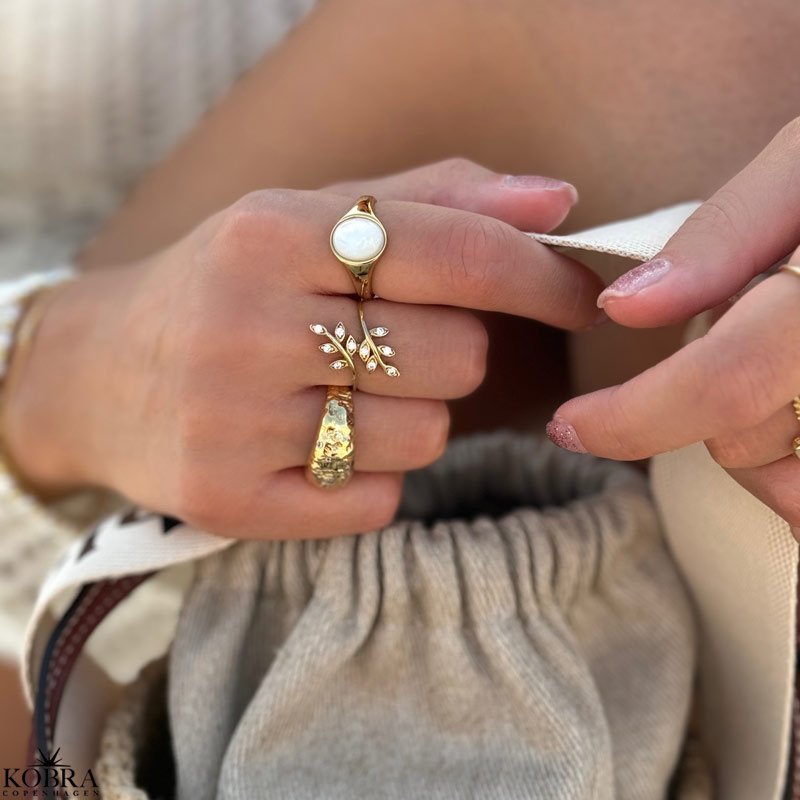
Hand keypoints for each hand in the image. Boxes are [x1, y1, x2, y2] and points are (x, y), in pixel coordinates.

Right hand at [5, 158, 601, 538]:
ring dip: (410, 418)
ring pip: (424, 437)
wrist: (102, 371)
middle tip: (395, 345)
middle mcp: (247, 324)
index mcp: (273, 233)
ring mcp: (234, 422)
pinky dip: (369, 478)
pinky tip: (315, 448)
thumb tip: (556, 203)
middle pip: (456, 357)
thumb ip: (435, 201)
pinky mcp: (230, 499)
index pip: (456, 254)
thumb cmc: (229, 282)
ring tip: (341, 397)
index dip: (539, 278)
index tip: (578, 294)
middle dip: (451, 352)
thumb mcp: (308, 217)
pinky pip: (375, 502)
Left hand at [545, 118, 799, 538]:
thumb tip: (624, 307)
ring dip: (764, 443)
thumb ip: (726, 236)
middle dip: (710, 405)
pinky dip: (793, 474)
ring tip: (786, 374)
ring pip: (789, 485)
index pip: (729, 381)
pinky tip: (799, 422)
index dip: (633, 417)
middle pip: (749, 443)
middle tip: (747, 340)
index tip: (570, 425)